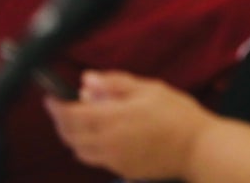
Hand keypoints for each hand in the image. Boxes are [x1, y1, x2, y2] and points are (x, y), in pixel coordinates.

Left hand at [45, 71, 211, 179]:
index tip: (51, 97)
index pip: (70, 114)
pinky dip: (91, 147)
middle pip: (69, 135)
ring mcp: (112, 159)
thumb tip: (87, 79)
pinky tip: (105, 136)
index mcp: (112, 118)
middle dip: (61, 121)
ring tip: (84, 123)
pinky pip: (96, 159)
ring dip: (74, 136)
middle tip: (66, 109)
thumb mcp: (150, 89)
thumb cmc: (178, 114)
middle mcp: (106, 142)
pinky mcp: (121, 170)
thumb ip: (116, 83)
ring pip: (79, 150)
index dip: (56, 106)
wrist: (197, 147)